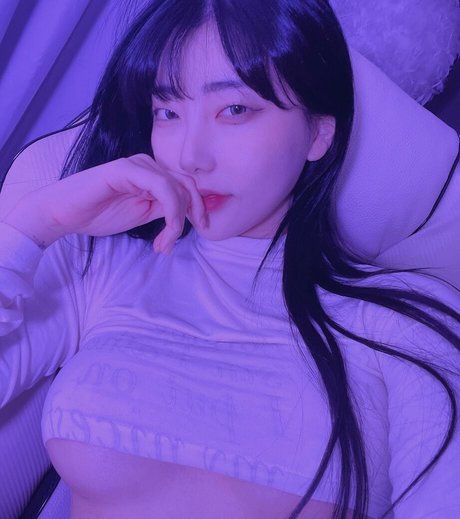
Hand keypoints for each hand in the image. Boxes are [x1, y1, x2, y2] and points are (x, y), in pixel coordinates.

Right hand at [1, 154, 207, 252]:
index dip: (199, 207)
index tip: (201, 229)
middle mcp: (148, 165)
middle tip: (182, 239)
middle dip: (194, 213)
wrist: (65, 213)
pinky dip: (170, 212)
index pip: (187, 185)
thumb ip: (164, 209)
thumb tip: (189, 213)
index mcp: (153, 174)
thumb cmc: (99, 214)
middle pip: (188, 184)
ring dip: (177, 221)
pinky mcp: (127, 169)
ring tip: (164, 244)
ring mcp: (138, 164)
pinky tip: (164, 233)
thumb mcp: (143, 214)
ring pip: (177, 189)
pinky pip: (162, 188)